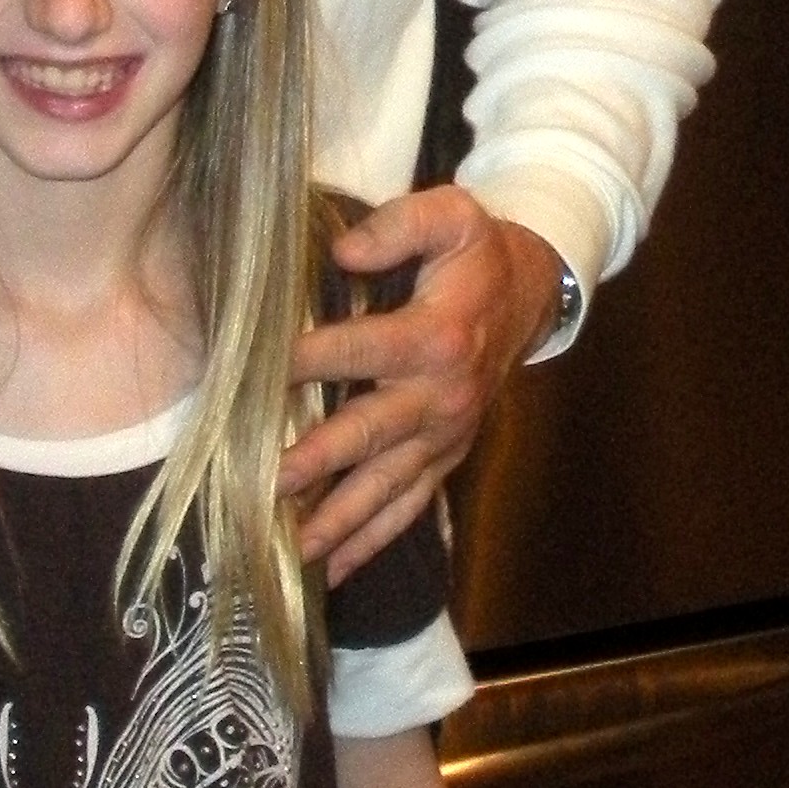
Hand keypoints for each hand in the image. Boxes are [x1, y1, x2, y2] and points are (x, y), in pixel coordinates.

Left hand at [280, 189, 562, 585]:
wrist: (532, 295)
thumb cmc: (477, 255)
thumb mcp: (453, 216)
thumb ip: (401, 224)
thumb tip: (344, 251)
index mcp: (436, 337)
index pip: (361, 348)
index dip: (309, 358)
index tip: (256, 374)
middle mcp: (441, 397)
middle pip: (371, 434)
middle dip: (319, 462)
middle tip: (269, 484)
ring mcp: (444, 437)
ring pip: (387, 488)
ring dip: (339, 521)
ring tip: (292, 550)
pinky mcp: (445, 459)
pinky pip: (408, 508)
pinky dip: (371, 542)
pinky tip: (331, 571)